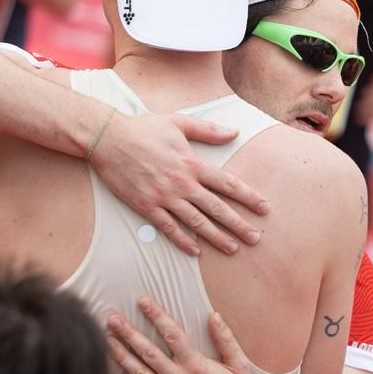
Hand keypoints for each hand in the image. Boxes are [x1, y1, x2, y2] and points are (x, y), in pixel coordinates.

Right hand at [92, 113, 270, 256]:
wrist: (108, 139)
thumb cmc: (144, 128)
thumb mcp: (179, 122)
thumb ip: (208, 130)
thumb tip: (234, 132)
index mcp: (192, 163)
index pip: (227, 183)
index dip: (248, 197)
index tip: (264, 208)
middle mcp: (182, 183)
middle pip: (216, 208)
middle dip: (238, 225)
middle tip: (256, 238)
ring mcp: (163, 197)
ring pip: (196, 222)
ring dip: (216, 237)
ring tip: (233, 248)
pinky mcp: (146, 206)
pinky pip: (168, 227)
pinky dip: (182, 240)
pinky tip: (195, 251)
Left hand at [105, 297, 276, 373]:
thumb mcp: (240, 365)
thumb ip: (226, 339)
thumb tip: (214, 316)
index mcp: (197, 365)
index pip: (172, 334)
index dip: (157, 316)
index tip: (143, 302)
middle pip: (149, 352)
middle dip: (128, 333)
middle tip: (112, 319)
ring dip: (121, 356)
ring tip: (107, 341)